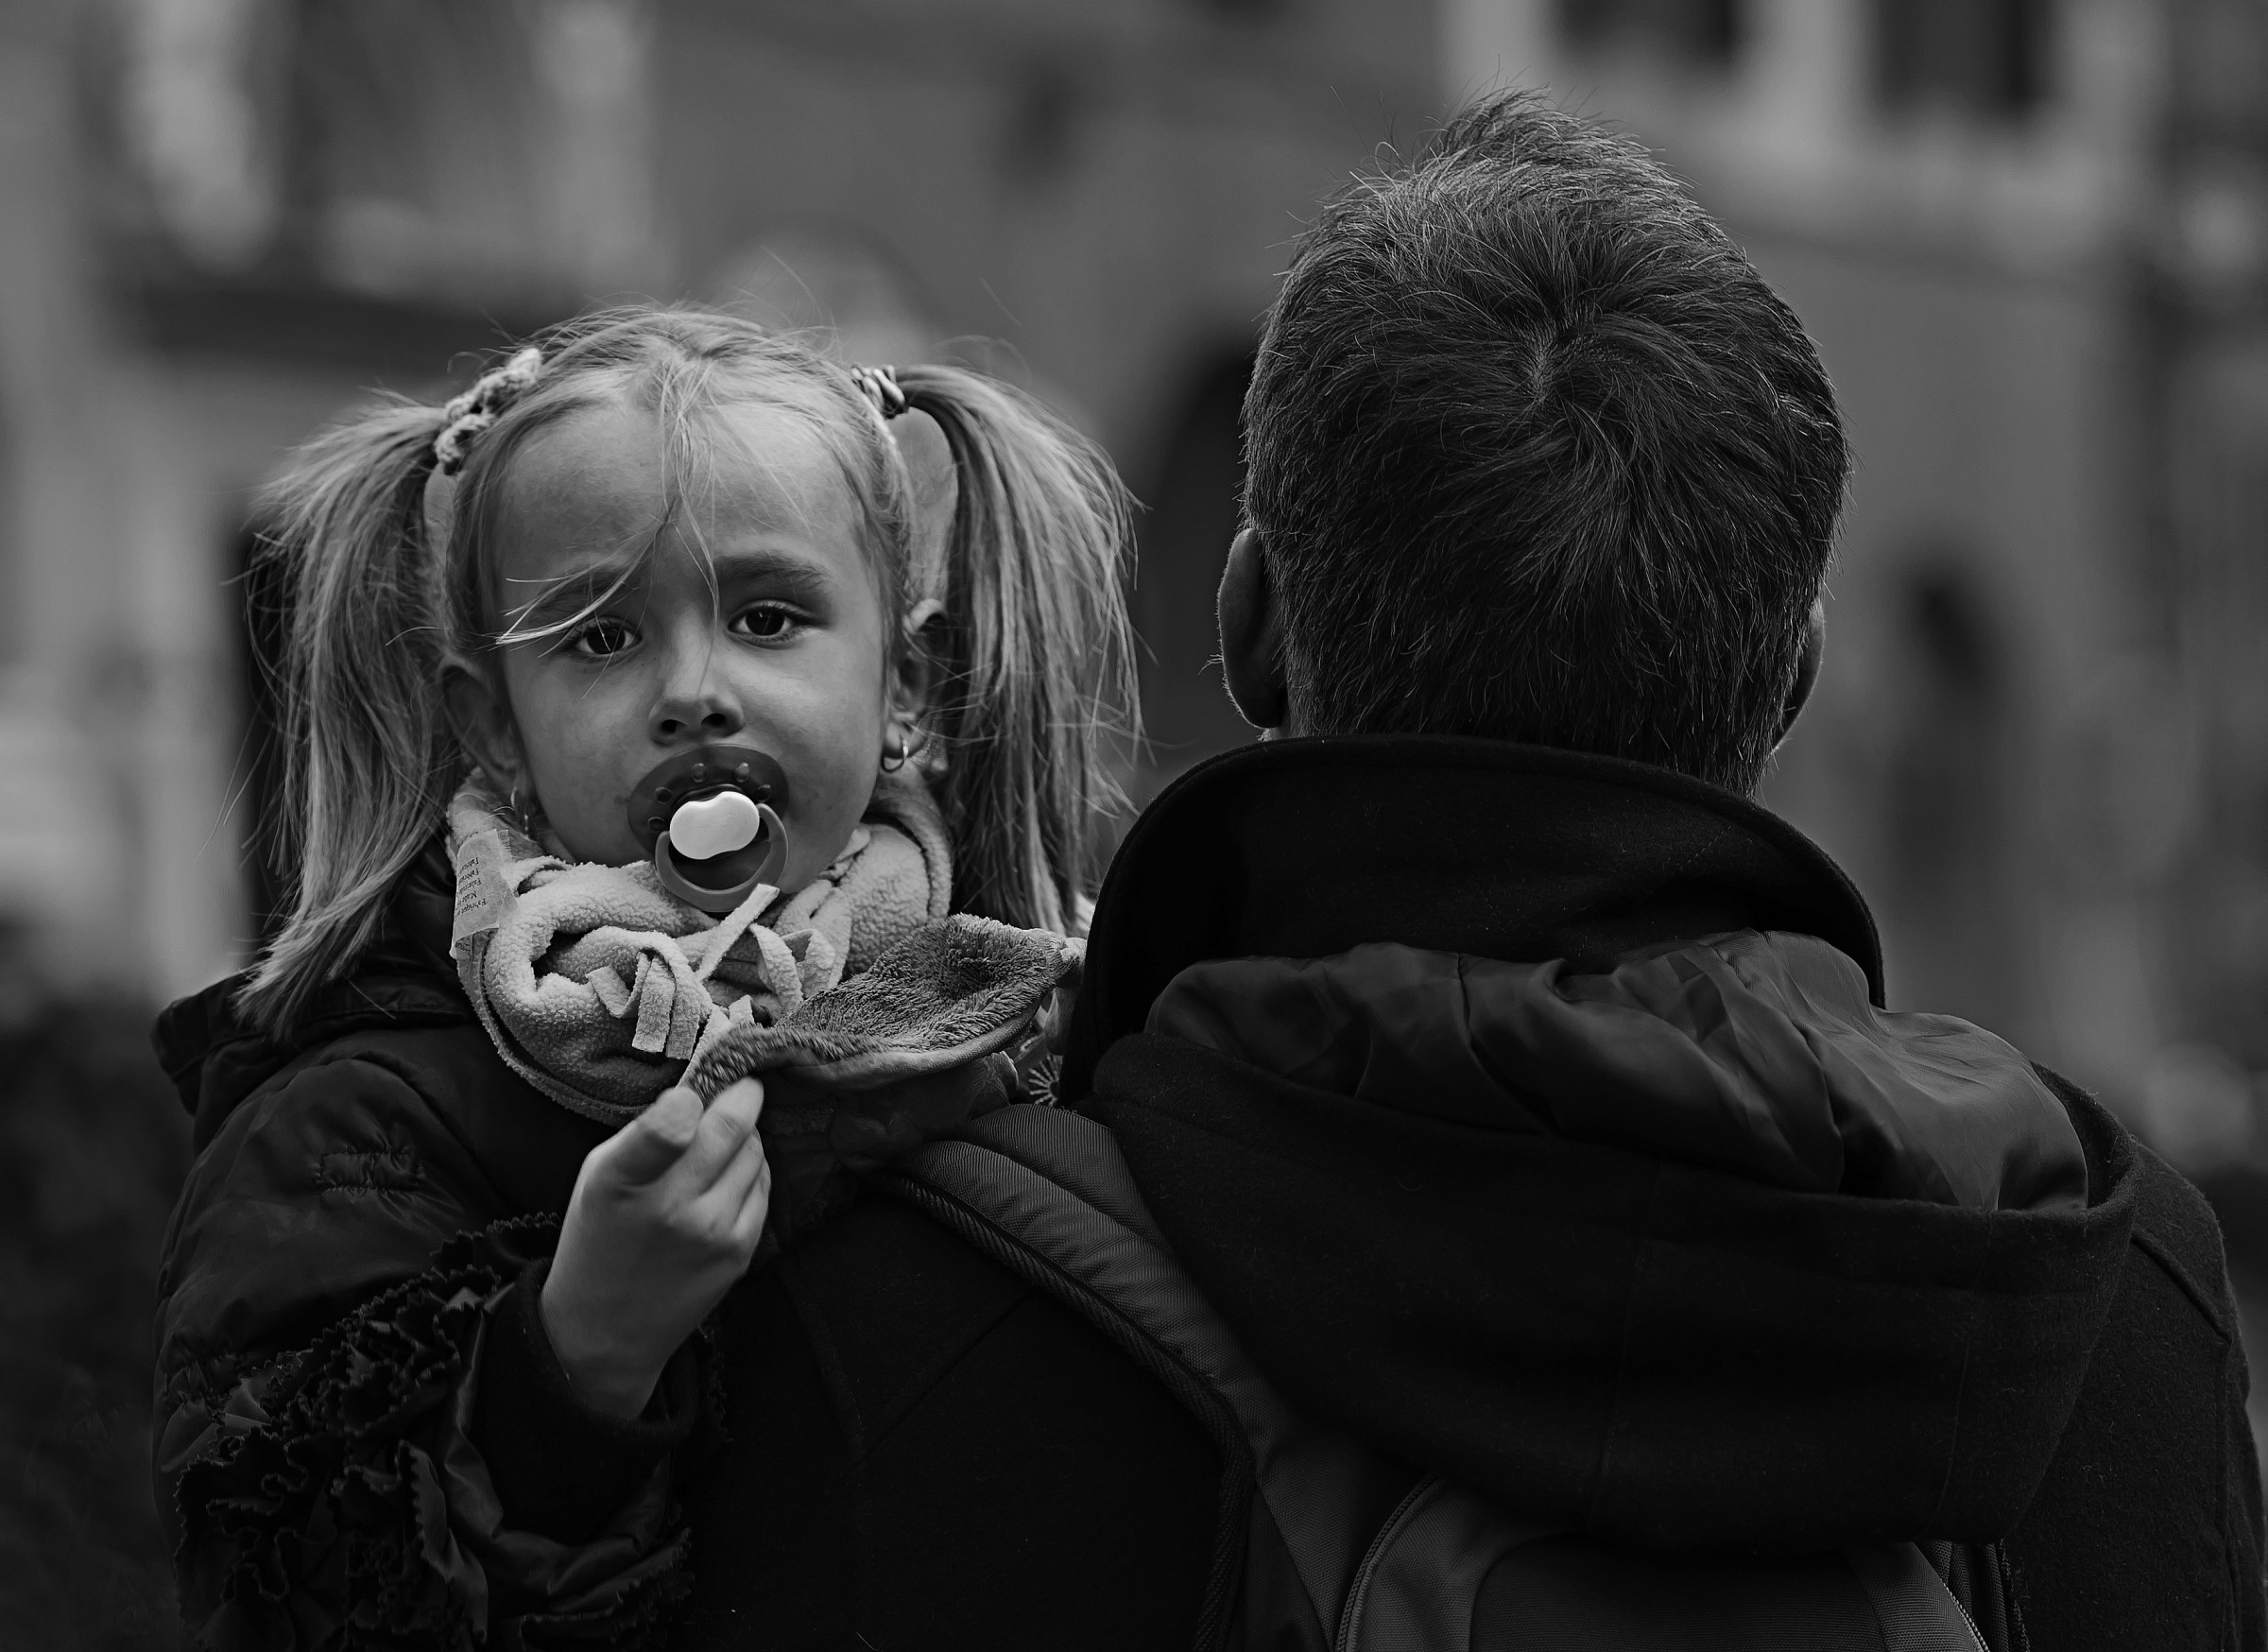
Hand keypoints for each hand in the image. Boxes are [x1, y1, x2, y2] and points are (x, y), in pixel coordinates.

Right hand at [540, 1078, 770, 1418]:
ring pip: (756, 1150)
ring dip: (745, 1136)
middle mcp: (672, 1208)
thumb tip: (705, 1088)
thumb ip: (648, 1132)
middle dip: (742, 1094)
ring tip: (720, 1142)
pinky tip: (725, 1179)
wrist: (606, 1329)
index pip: (672, 1123)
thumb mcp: (600, 1175)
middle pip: (735, 1124)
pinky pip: (764, 1184)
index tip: (706, 1078)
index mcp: (621, 1180)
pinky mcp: (741, 1252)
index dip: (701, 1089)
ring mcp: (713, 1232)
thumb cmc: (599, 1236)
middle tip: (740, 1084)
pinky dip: (751, 1171)